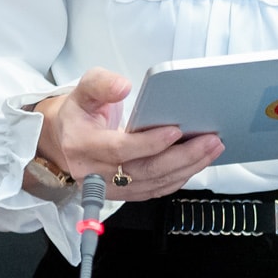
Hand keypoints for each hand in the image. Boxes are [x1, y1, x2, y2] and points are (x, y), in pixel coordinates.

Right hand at [30, 67, 225, 200]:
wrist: (63, 141)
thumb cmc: (78, 114)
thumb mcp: (81, 90)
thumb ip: (100, 83)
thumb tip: (123, 87)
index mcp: (82, 146)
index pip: (120, 150)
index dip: (149, 143)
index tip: (176, 129)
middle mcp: (95, 173)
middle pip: (144, 172)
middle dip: (182, 156)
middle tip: (210, 140)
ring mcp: (110, 188)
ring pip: (154, 184)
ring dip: (188, 167)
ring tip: (213, 147)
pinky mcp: (124, 194)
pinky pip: (156, 189)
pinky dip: (180, 177)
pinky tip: (199, 161)